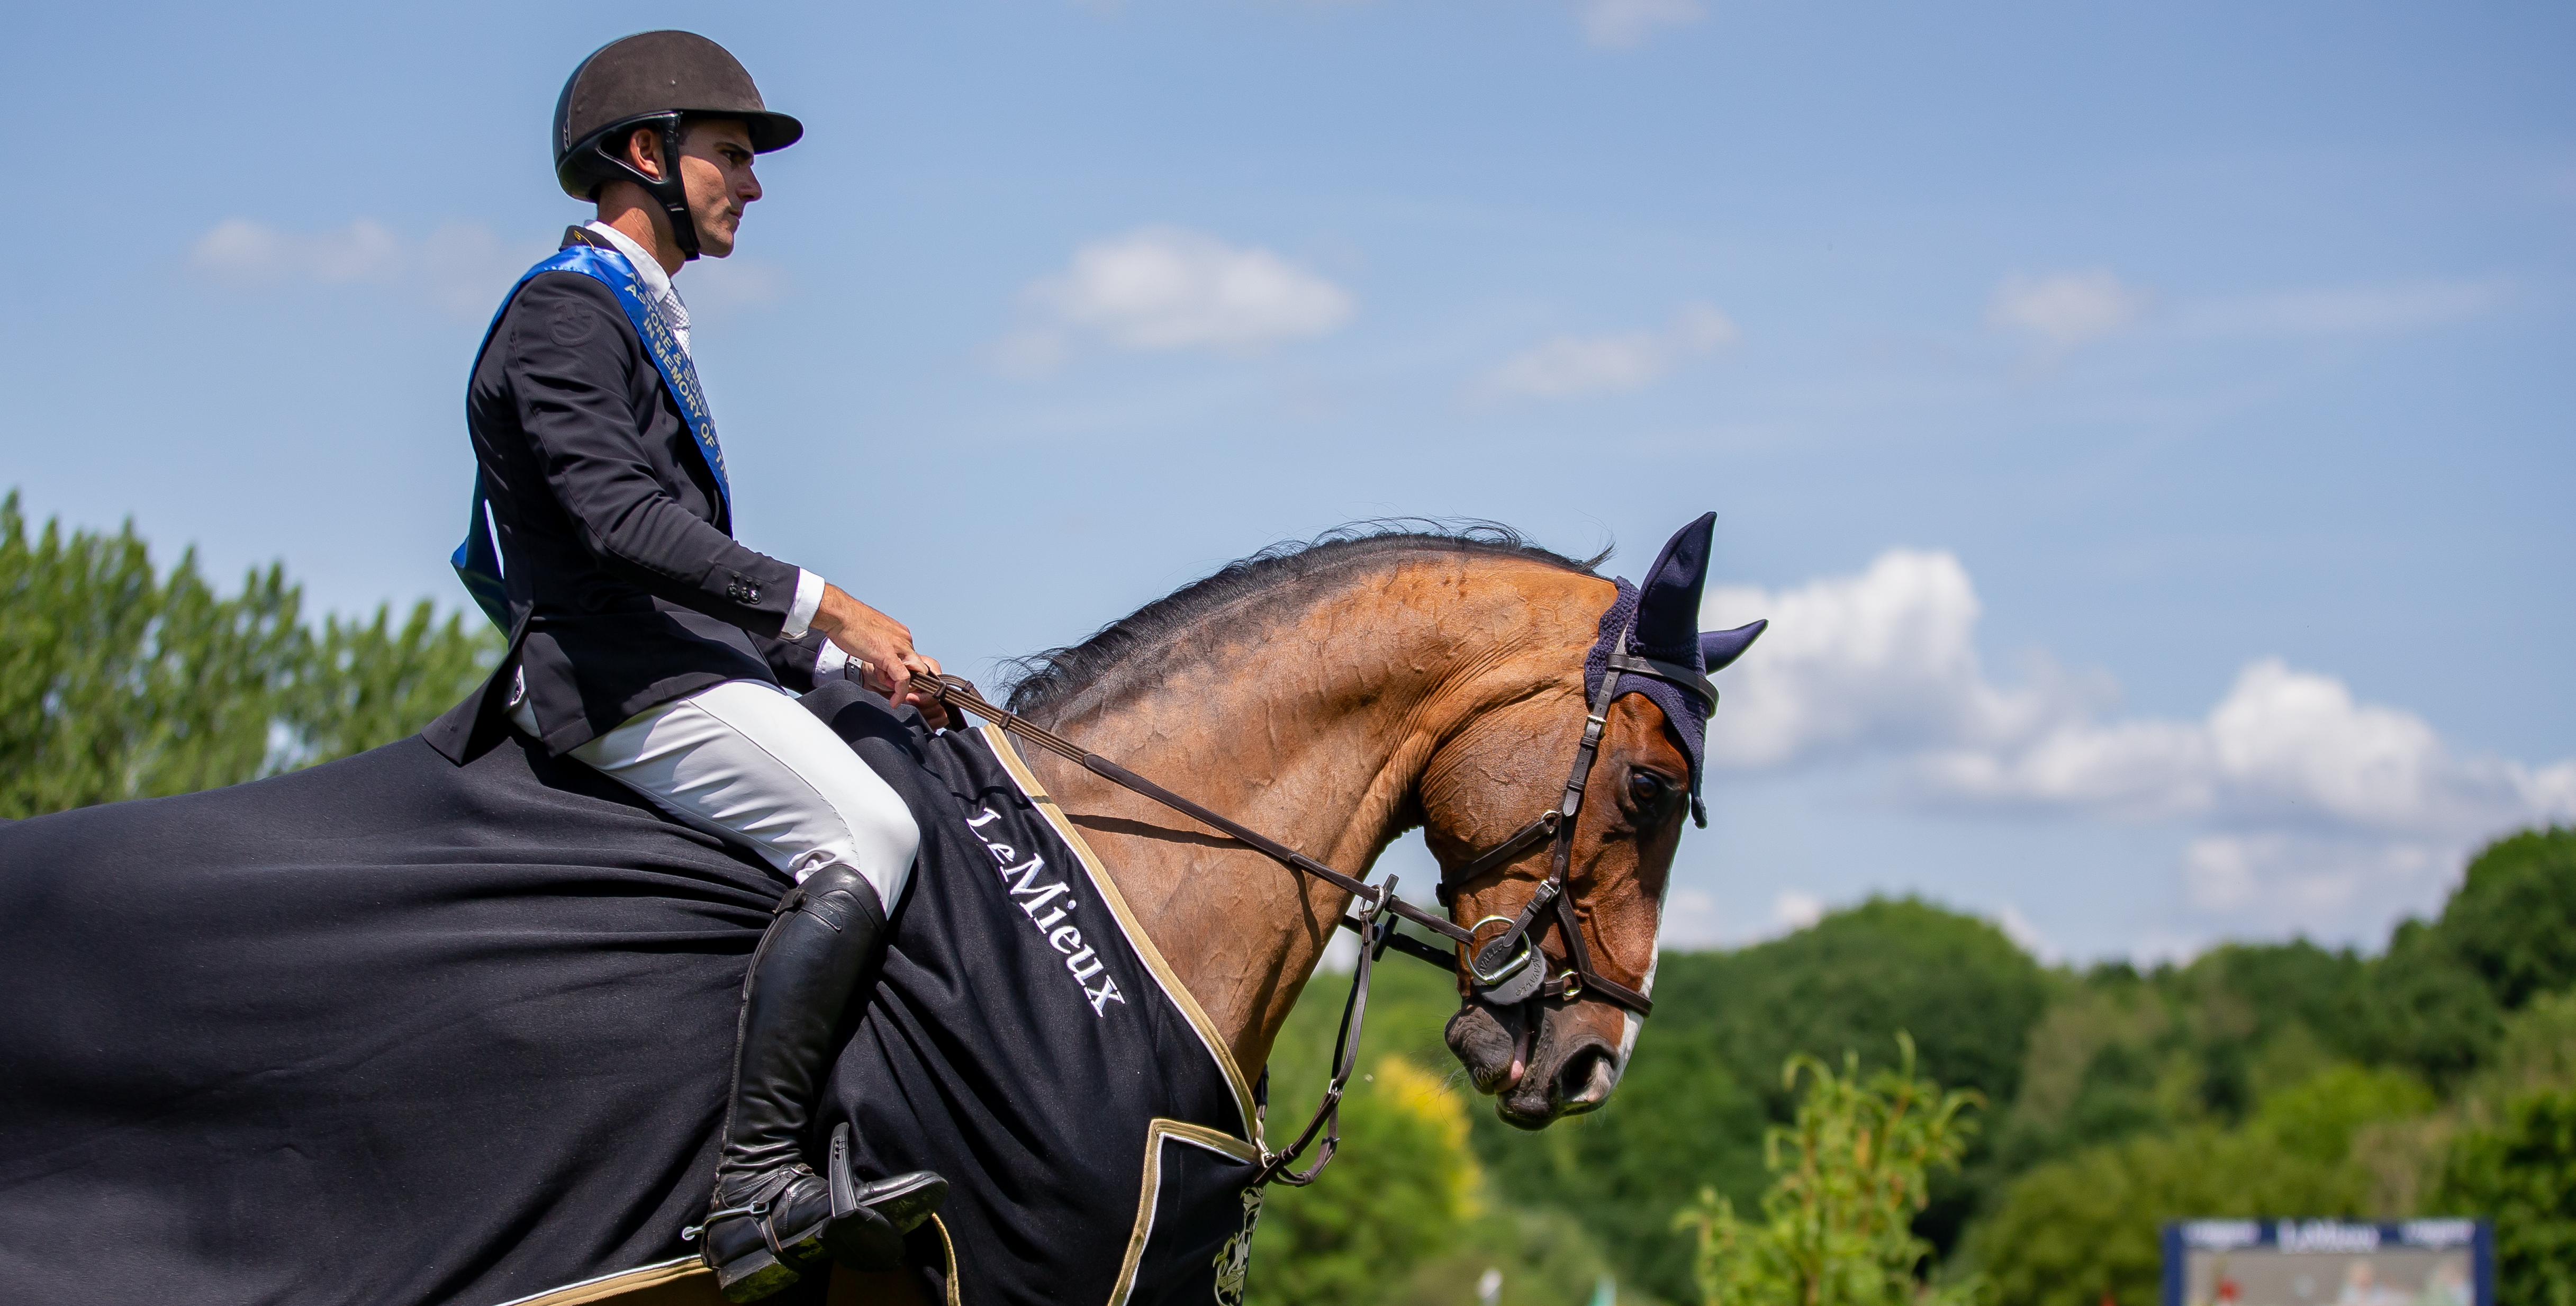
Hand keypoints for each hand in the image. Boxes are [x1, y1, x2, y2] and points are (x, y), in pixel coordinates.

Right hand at [810, 584, 950, 728]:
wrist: (839, 614)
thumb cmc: (849, 624)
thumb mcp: (872, 638)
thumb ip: (882, 651)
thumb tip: (882, 666)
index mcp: (900, 634)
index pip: (912, 659)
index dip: (904, 674)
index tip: (892, 681)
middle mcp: (904, 639)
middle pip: (917, 668)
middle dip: (907, 682)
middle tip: (892, 688)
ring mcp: (898, 646)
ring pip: (913, 674)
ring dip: (901, 687)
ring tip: (884, 685)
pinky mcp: (888, 655)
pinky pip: (902, 678)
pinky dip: (900, 692)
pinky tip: (894, 701)